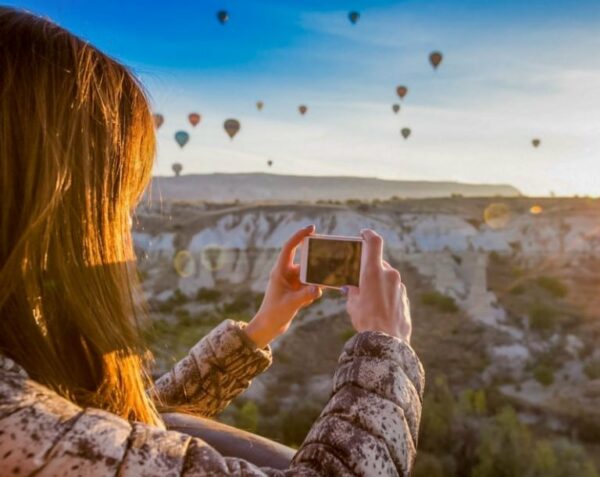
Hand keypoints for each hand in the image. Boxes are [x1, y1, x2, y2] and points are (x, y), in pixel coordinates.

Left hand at [244, 225, 321, 347]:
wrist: (268, 327)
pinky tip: (311, 299)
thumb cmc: (273, 314)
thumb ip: (305, 296)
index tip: (312, 229)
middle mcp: (286, 274)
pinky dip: (314, 289)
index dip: (300, 236)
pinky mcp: (296, 291)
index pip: (289, 248)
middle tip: (329, 255)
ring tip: (327, 279)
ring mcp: (291, 282)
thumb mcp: (290, 304)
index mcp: (280, 271)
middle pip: (304, 260)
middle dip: (315, 259)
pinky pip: (310, 285)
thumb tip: (319, 288)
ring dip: (317, 277)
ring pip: (309, 274)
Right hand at [344, 229, 411, 341]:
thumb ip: (352, 290)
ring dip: (378, 284)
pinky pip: (393, 291)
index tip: (363, 233)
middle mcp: (389, 274)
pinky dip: (386, 294)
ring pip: (386, 278)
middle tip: (359, 280)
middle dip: (369, 270)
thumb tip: (350, 287)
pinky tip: (378, 309)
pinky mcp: (405, 298)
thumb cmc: (366, 321)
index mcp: (373, 271)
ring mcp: (399, 286)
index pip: (374, 242)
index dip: (368, 234)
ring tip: (368, 299)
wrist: (387, 341)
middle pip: (379, 264)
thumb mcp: (352, 304)